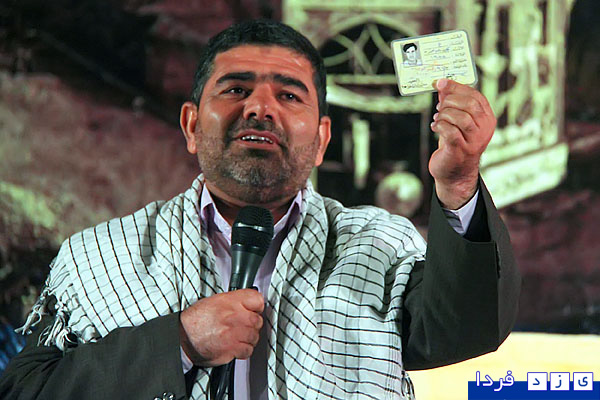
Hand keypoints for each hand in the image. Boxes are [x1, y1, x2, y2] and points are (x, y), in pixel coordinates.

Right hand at [179, 289, 263, 366]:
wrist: (183, 337)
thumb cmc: (196, 320)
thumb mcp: (215, 301)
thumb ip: (234, 302)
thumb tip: (247, 305)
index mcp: (230, 301)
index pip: (257, 300)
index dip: (257, 307)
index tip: (254, 311)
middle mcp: (234, 315)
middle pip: (258, 320)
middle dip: (252, 325)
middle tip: (244, 327)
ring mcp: (234, 332)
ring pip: (255, 336)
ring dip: (249, 339)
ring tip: (238, 337)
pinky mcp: (232, 348)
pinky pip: (248, 350)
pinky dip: (244, 350)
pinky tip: (236, 347)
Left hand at [429, 78, 495, 208]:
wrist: (455, 173)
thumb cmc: (455, 144)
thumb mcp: (456, 122)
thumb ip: (452, 104)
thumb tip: (442, 85)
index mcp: (487, 119)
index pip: (476, 96)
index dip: (457, 87)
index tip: (441, 83)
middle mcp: (485, 130)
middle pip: (470, 105)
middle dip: (450, 101)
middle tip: (439, 106)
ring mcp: (475, 141)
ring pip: (460, 117)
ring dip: (444, 115)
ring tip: (437, 118)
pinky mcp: (462, 150)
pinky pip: (450, 131)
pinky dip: (439, 126)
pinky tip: (435, 127)